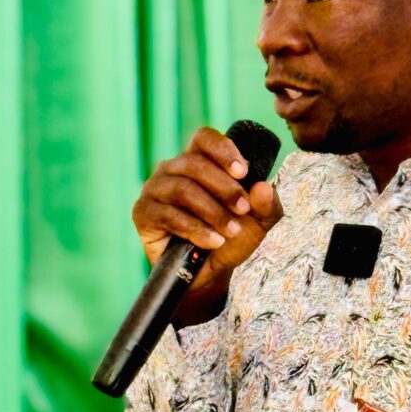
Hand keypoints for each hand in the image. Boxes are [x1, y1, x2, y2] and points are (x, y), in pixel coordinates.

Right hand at [132, 126, 283, 294]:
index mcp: (198, 160)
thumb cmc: (232, 237)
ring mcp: (154, 189)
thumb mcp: (259, 222)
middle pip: (195, 164)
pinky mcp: (143, 213)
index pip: (204, 138)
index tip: (243, 172)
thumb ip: (267, 204)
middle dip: (225, 188)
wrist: (211, 273)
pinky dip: (196, 229)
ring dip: (212, 211)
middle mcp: (172, 169)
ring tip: (231, 231)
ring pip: (182, 189)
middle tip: (243, 210)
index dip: (223, 150)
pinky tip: (213, 241)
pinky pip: (168, 215)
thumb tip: (263, 187)